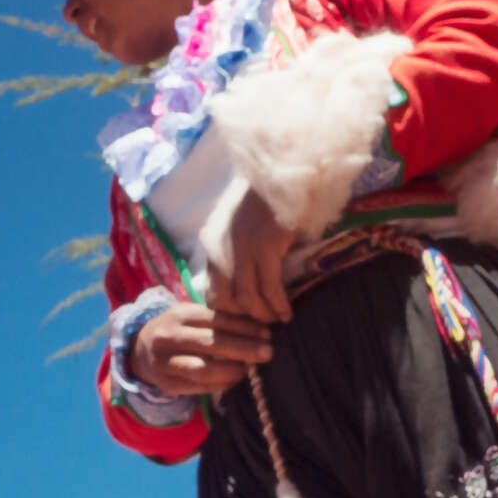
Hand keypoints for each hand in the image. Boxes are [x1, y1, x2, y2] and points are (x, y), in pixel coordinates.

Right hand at [133, 303, 273, 397]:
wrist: (140, 350)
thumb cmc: (177, 330)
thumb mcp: (191, 316)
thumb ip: (217, 320)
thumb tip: (258, 327)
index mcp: (179, 314)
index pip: (216, 319)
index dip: (244, 327)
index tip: (267, 333)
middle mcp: (168, 337)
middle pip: (212, 344)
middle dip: (244, 348)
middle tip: (268, 352)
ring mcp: (165, 363)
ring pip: (204, 369)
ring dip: (233, 369)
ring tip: (251, 368)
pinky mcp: (167, 384)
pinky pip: (200, 387)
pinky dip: (222, 383)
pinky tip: (236, 378)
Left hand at [206, 186, 297, 324]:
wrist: (281, 173)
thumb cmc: (264, 199)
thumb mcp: (236, 225)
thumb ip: (233, 251)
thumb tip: (244, 282)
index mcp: (210, 243)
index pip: (210, 290)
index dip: (227, 310)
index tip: (245, 318)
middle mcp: (219, 249)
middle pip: (224, 300)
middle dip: (243, 318)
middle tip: (261, 325)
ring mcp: (241, 249)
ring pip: (246, 299)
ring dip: (262, 315)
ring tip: (275, 321)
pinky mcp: (264, 248)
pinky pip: (270, 289)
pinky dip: (278, 305)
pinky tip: (287, 313)